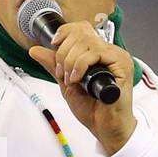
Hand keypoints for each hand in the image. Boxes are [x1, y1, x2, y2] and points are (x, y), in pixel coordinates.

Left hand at [29, 20, 135, 155]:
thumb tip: (36, 50)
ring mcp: (116, 56)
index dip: (65, 33)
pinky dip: (80, 65)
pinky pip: (96, 53)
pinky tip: (78, 79)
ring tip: (70, 79)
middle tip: (62, 73)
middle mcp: (108, 51)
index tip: (54, 45)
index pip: (81, 28)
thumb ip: (53, 65)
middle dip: (64, 52)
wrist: (104, 127)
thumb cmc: (92, 109)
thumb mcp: (66, 83)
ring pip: (87, 42)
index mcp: (98, 53)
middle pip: (81, 32)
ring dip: (71, 61)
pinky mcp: (122, 64)